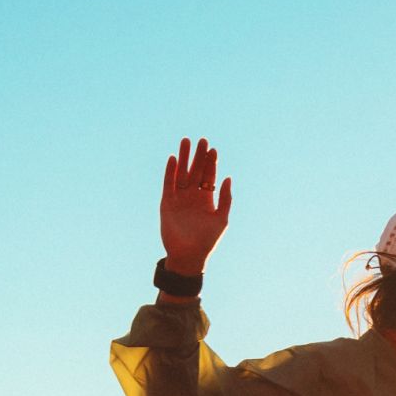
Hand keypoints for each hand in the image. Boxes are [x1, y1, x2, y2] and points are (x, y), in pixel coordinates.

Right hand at [160, 135, 232, 271]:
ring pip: (181, 173)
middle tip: (201, 140)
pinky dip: (170, 172)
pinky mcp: (167, 202)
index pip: (208, 176)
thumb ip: (225, 199)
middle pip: (195, 170)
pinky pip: (168, 183)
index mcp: (206, 199)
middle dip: (198, 156)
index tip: (213, 149)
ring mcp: (179, 198)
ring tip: (185, 141)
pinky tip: (173, 159)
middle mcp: (192, 196)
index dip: (211, 163)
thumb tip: (228, 178)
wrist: (188, 255)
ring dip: (183, 158)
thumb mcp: (221, 219)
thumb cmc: (207, 241)